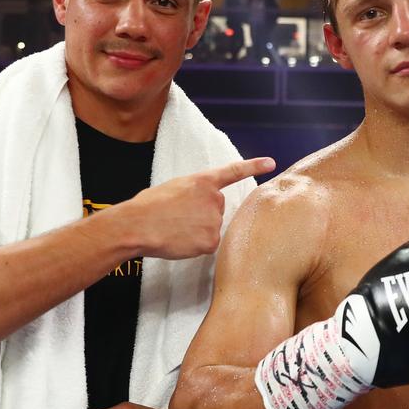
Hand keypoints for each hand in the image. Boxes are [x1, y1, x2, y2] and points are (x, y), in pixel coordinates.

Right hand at [124, 157, 273, 258]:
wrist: (138, 225)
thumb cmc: (148, 207)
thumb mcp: (174, 188)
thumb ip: (194, 194)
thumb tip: (199, 210)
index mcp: (202, 181)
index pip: (233, 172)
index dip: (253, 166)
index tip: (271, 163)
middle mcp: (214, 199)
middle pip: (216, 210)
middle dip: (201, 215)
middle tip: (177, 218)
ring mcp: (214, 220)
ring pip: (212, 228)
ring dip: (197, 231)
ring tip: (175, 228)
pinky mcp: (211, 240)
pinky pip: (207, 245)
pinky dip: (195, 245)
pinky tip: (179, 240)